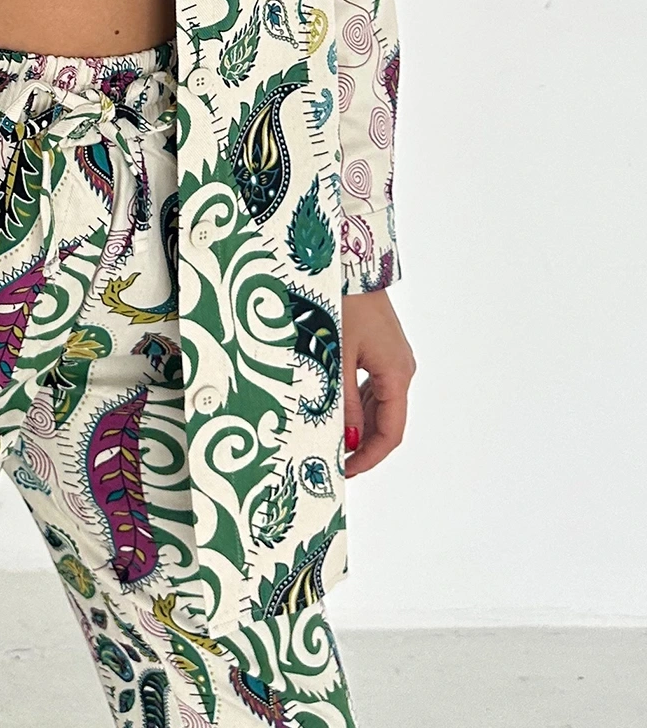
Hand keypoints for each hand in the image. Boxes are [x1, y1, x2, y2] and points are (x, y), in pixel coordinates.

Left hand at [341, 289, 415, 475]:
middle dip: (364, 446)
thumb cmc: (344, 304)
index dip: (370, 458)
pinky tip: (339, 411)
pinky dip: (360, 405)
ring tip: (334, 441)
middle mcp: (401, 369)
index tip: (347, 472)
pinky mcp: (382, 349)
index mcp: (397, 374)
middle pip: (388, 421)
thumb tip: (348, 439)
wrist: (351, 264)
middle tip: (336, 462)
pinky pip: (375, 387)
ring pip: (381, 405)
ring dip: (361, 426)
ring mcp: (393, 358)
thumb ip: (344, 401)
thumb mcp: (338, 357)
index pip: (390, 433)